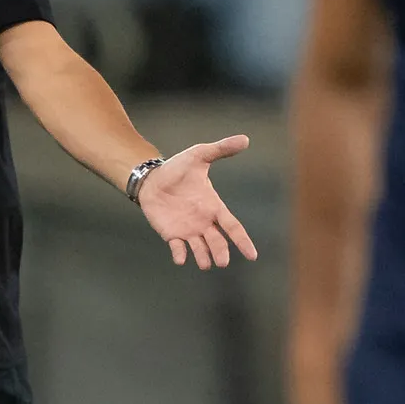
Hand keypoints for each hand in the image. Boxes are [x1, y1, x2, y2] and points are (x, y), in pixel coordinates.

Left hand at [137, 136, 257, 269]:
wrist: (152, 179)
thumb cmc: (177, 168)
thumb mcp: (199, 155)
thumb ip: (221, 149)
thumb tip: (245, 139)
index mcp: (214, 207)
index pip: (233, 227)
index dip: (243, 241)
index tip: (252, 256)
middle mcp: (204, 222)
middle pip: (217, 241)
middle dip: (220, 252)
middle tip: (222, 262)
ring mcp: (188, 230)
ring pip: (200, 248)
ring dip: (203, 257)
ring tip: (206, 264)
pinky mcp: (171, 234)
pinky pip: (177, 248)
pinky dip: (180, 254)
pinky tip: (180, 259)